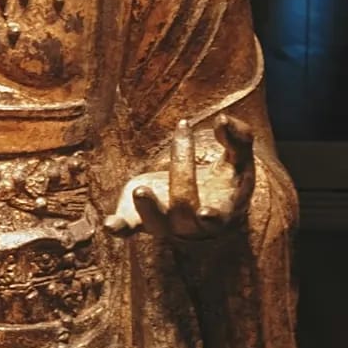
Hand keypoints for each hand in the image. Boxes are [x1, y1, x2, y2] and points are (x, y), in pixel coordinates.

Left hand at [104, 114, 255, 241]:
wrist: (204, 199)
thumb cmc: (226, 177)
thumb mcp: (240, 158)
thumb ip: (239, 138)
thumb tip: (223, 120)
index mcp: (219, 213)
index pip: (215, 218)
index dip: (211, 218)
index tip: (205, 212)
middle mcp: (190, 224)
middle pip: (184, 205)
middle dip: (182, 170)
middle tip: (184, 132)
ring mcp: (163, 223)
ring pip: (154, 223)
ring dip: (147, 208)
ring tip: (140, 190)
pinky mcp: (140, 218)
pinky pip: (127, 228)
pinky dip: (118, 226)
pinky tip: (108, 224)